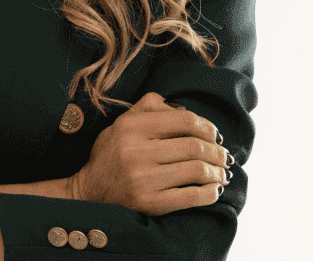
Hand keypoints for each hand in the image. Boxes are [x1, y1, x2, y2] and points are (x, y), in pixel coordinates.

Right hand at [66, 92, 230, 215]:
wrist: (88, 192)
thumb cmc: (111, 154)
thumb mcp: (121, 123)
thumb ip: (149, 108)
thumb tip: (184, 109)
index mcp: (131, 127)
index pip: (184, 120)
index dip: (208, 127)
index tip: (216, 136)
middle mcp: (135, 151)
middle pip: (195, 146)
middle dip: (218, 152)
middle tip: (224, 157)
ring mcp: (142, 179)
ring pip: (197, 170)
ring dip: (217, 173)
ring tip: (222, 174)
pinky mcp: (148, 203)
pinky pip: (191, 196)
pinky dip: (210, 193)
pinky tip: (214, 190)